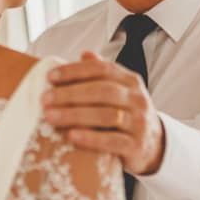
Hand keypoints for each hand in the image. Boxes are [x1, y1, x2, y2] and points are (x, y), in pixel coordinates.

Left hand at [43, 51, 164, 174]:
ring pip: (107, 115)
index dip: (75, 71)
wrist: (154, 145)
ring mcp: (139, 122)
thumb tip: (85, 54)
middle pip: (102, 91)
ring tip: (51, 117)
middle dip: (70, 93)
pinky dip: (91, 138)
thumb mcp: (120, 91)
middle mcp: (137, 98)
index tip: (50, 77)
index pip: (102, 69)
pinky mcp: (137, 146)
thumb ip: (103, 74)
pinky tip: (72, 136)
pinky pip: (113, 141)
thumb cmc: (128, 115)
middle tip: (45, 99)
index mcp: (130, 81)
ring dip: (75, 115)